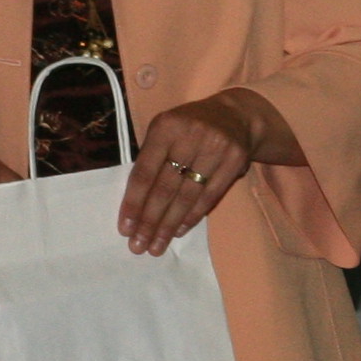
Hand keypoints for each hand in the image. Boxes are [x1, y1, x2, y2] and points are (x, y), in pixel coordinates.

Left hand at [121, 92, 273, 253]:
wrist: (235, 115)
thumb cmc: (189, 128)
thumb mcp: (164, 131)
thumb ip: (150, 159)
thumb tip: (135, 204)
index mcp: (165, 127)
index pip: (145, 172)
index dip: (133, 202)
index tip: (125, 228)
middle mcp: (191, 136)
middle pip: (165, 187)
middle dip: (150, 220)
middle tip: (139, 245)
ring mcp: (216, 149)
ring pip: (187, 196)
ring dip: (170, 225)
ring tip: (157, 245)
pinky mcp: (235, 161)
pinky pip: (210, 196)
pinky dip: (193, 216)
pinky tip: (179, 230)